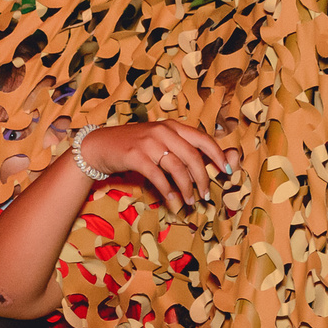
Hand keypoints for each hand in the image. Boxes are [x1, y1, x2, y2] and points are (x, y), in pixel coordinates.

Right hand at [74, 121, 231, 210]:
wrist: (100, 145)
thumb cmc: (133, 145)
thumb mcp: (158, 140)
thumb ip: (179, 149)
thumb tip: (205, 167)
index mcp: (172, 126)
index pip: (203, 139)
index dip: (217, 155)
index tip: (227, 171)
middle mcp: (163, 131)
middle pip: (193, 156)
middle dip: (203, 178)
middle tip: (205, 194)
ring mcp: (149, 143)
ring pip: (177, 168)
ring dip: (186, 188)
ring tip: (190, 201)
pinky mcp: (136, 156)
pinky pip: (158, 177)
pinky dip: (167, 191)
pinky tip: (171, 200)